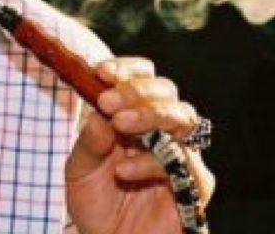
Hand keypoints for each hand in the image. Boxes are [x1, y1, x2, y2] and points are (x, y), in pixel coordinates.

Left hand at [64, 57, 214, 233]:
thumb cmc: (97, 205)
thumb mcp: (80, 169)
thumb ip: (89, 141)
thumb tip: (99, 112)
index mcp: (133, 115)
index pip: (141, 76)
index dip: (126, 69)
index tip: (101, 72)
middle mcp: (162, 129)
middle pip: (165, 90)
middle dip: (135, 90)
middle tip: (108, 102)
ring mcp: (181, 154)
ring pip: (182, 116)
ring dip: (150, 114)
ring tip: (120, 124)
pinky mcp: (195, 186)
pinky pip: (184, 162)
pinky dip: (152, 161)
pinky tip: (124, 171)